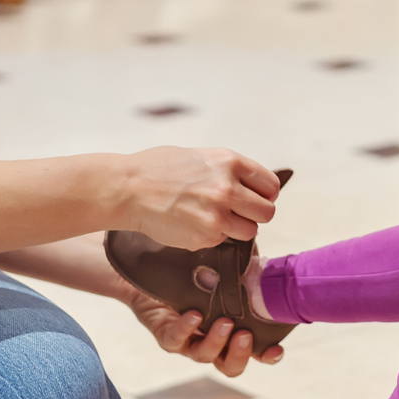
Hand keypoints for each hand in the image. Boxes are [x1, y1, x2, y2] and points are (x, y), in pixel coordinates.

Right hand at [121, 146, 280, 247]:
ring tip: (214, 219)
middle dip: (254, 214)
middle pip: (267, 212)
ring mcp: (218, 215)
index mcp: (230, 162)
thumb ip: (229, 171)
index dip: (264, 194)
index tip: (254, 198)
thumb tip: (251, 186)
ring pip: (250, 231)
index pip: (270, 185)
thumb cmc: (159, 169)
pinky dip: (214, 237)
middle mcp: (228, 188)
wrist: (128, 189)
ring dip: (237, 229)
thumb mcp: (201, 156)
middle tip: (237, 213)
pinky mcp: (206, 237)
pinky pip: (224, 242)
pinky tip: (194, 225)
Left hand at [126, 285, 283, 374]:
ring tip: (225, 322)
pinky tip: (194, 315)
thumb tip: (264, 257)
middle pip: (229, 365)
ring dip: (217, 342)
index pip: (253, 352)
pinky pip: (175, 339)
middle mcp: (210, 342)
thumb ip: (244, 270)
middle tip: (245, 335)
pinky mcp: (166, 335)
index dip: (266, 356)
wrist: (149, 275)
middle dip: (240, 354)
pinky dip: (186, 328)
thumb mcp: (222, 272)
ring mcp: (188, 342)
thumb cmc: (191, 276)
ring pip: (204, 356)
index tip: (276, 349)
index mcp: (229, 332)